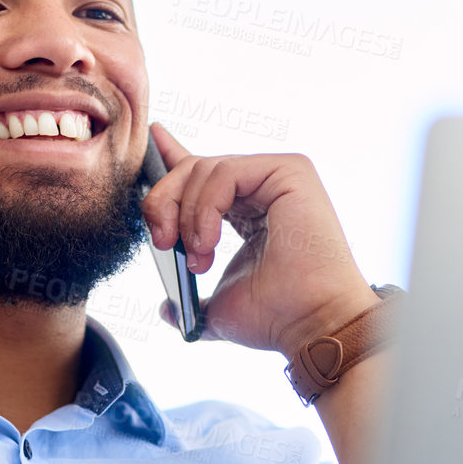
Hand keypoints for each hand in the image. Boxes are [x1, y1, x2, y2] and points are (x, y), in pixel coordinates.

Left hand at [140, 123, 380, 360]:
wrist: (308, 325)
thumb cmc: (274, 318)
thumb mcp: (216, 305)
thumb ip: (189, 299)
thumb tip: (167, 310)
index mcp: (249, 210)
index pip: (204, 174)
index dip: (174, 156)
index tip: (154, 138)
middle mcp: (264, 188)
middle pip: (194, 168)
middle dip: (164, 201)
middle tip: (163, 242)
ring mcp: (278, 177)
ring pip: (204, 168)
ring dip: (187, 215)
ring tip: (199, 257)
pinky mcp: (290, 171)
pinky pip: (225, 172)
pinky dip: (206, 207)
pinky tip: (209, 242)